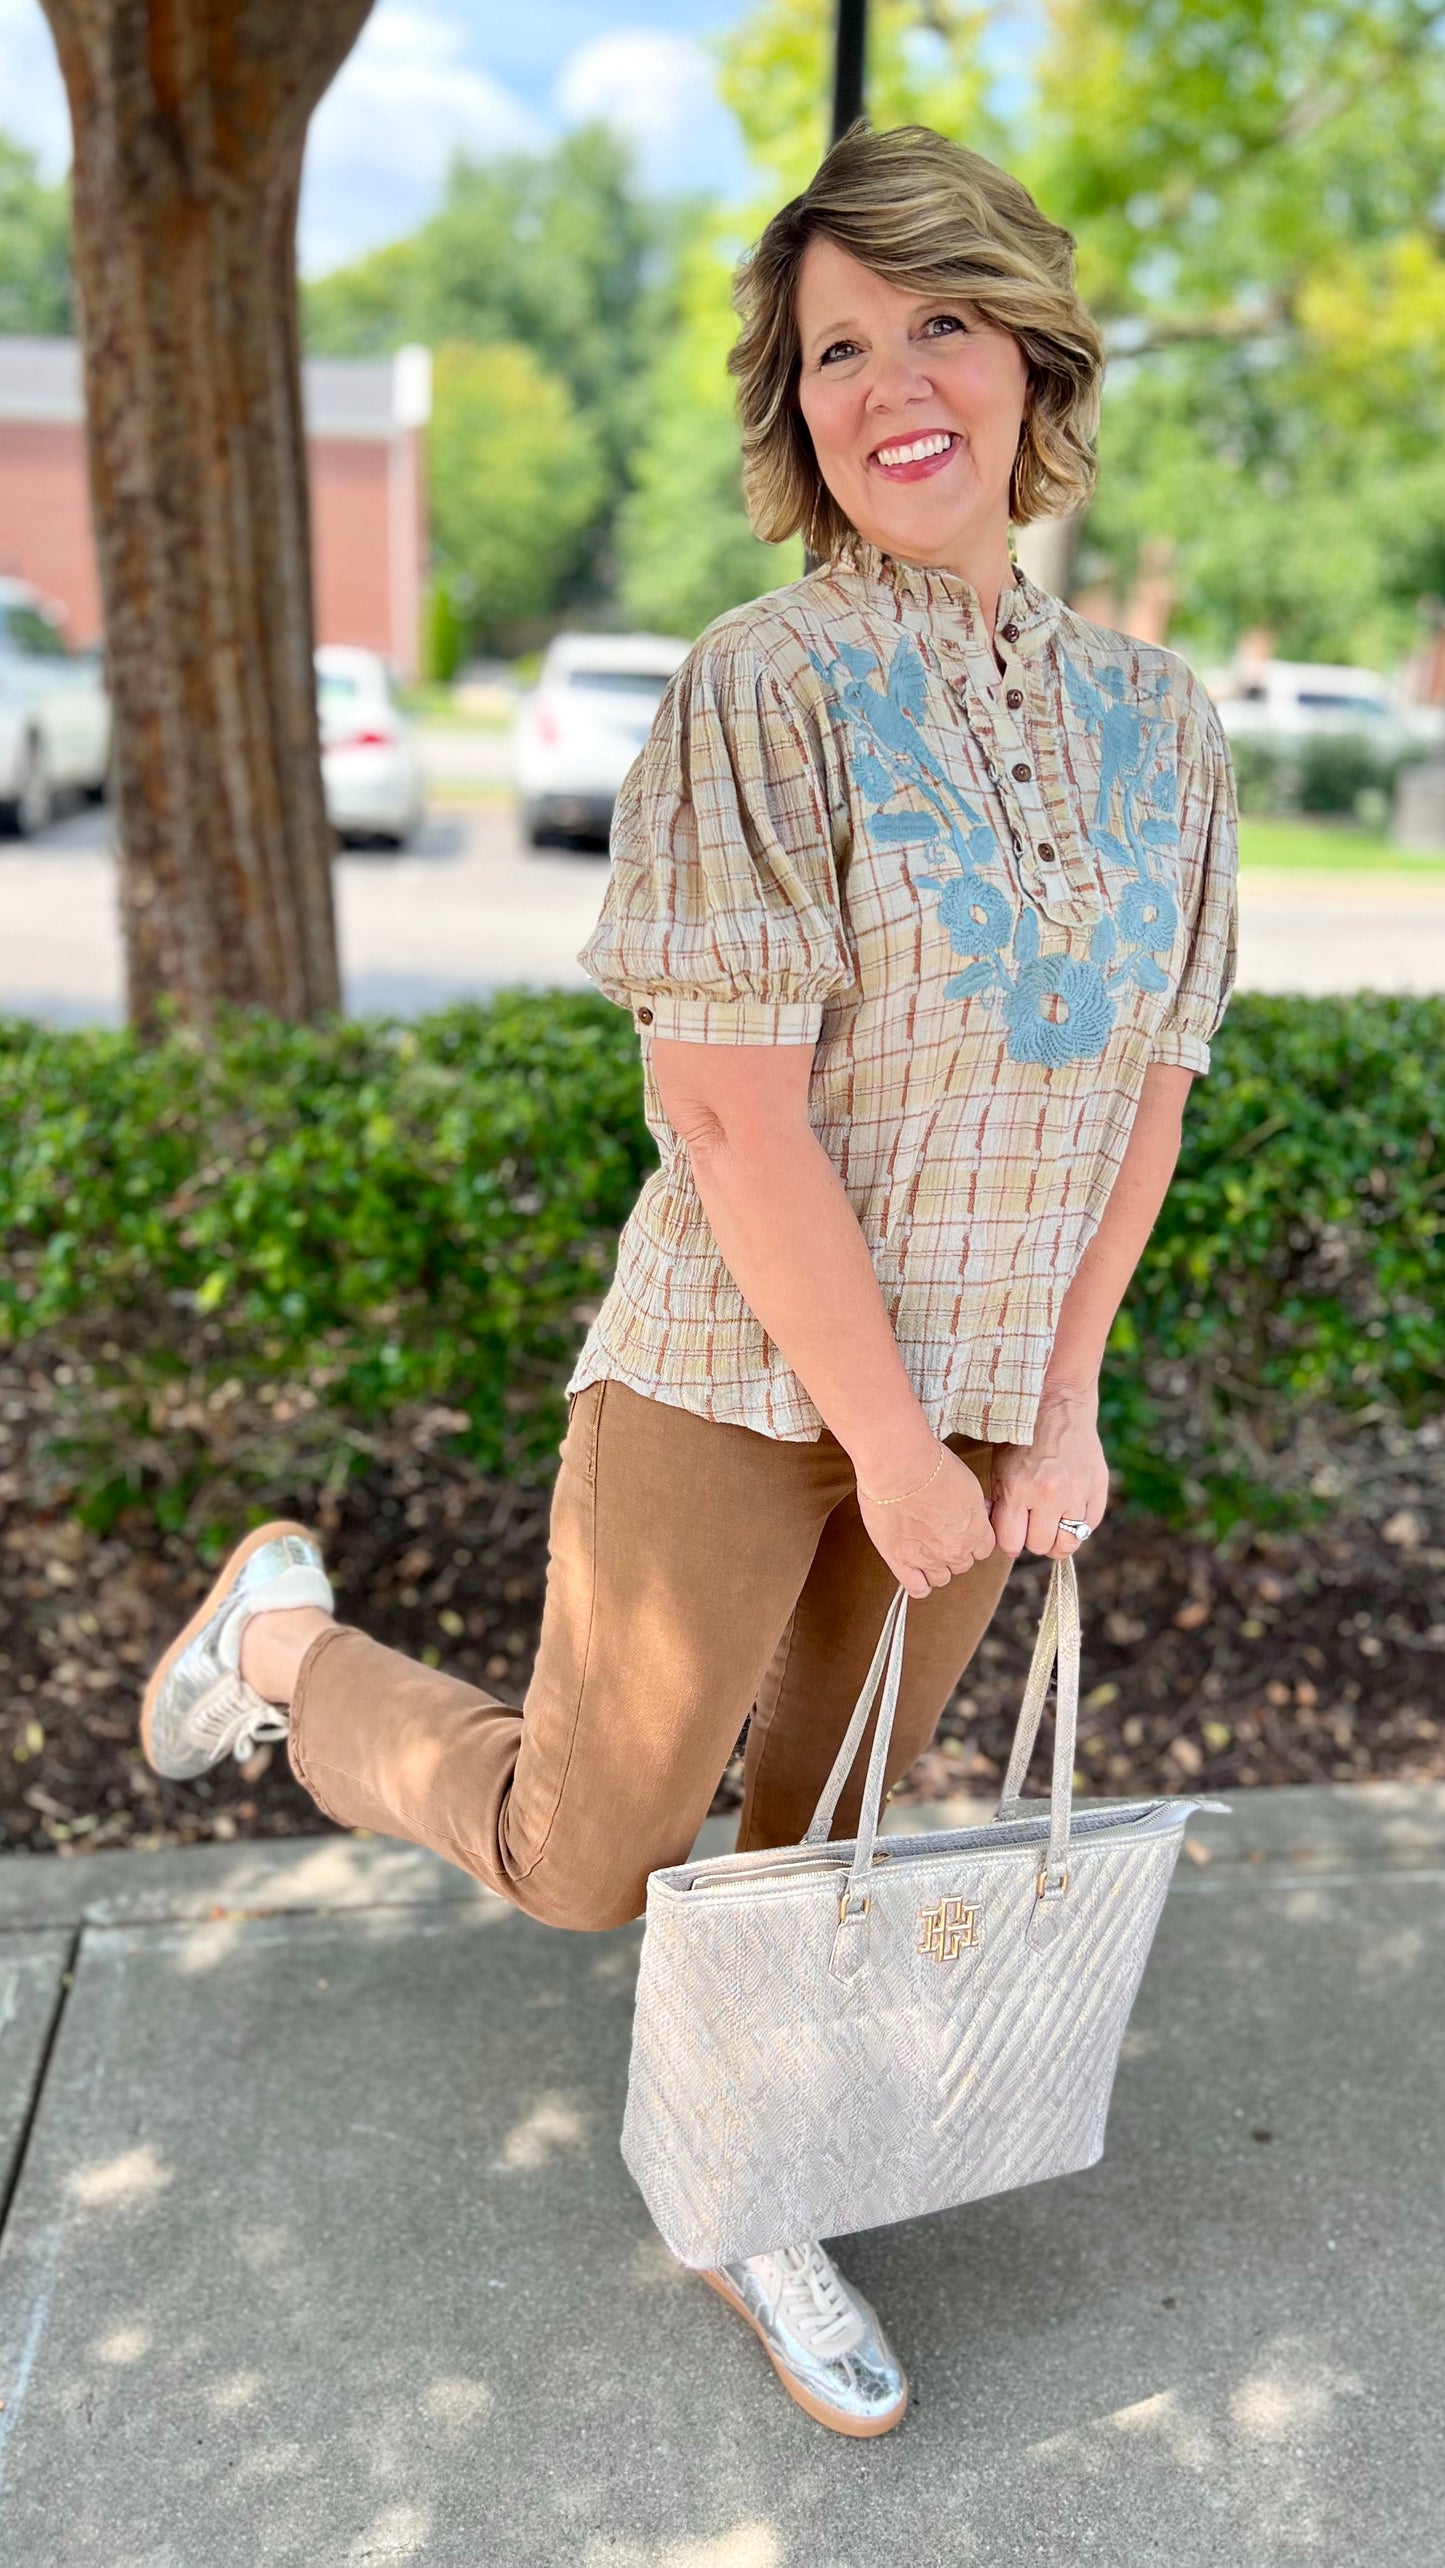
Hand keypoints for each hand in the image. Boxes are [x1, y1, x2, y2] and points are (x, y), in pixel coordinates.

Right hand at [857, 1444, 996, 1600]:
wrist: (900, 1467)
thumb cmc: (932, 1465)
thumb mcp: (968, 1482)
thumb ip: (974, 1507)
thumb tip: (979, 1511)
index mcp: (976, 1530)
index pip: (983, 1549)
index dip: (971, 1539)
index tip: (962, 1530)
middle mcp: (956, 1549)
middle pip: (962, 1564)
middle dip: (953, 1551)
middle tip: (937, 1533)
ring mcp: (928, 1559)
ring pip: (941, 1578)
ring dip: (935, 1567)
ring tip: (922, 1548)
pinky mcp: (901, 1561)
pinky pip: (916, 1587)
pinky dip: (918, 1584)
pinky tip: (914, 1572)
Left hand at [990, 1387, 1109, 1559]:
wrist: (1057, 1405)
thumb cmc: (1022, 1437)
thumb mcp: (999, 1468)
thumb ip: (999, 1504)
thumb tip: (999, 1535)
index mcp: (1017, 1489)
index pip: (1012, 1543)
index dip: (1010, 1541)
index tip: (1013, 1532)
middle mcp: (1048, 1494)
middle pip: (1040, 1546)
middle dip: (1034, 1539)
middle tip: (1033, 1523)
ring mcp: (1077, 1492)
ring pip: (1068, 1543)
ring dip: (1058, 1537)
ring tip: (1053, 1522)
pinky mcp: (1098, 1487)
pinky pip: (1089, 1525)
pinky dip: (1079, 1523)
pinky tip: (1070, 1507)